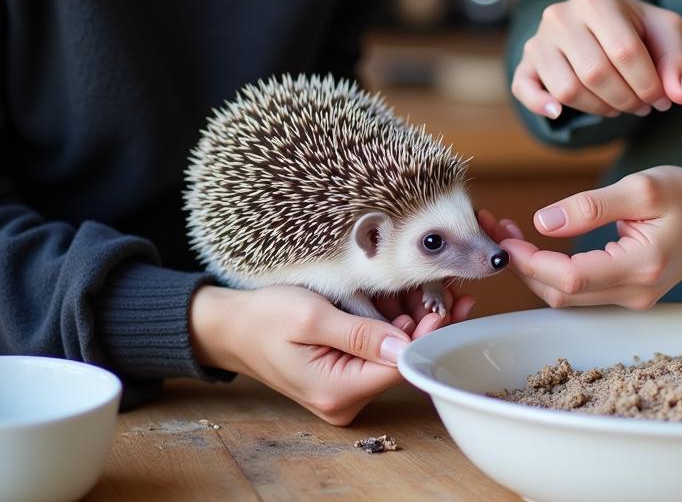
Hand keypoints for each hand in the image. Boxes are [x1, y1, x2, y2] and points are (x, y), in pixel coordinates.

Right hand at [189, 283, 474, 424]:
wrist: (231, 327)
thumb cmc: (265, 318)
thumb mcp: (312, 317)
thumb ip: (360, 335)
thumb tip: (405, 346)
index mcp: (337, 391)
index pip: (399, 367)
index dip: (427, 336)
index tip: (445, 303)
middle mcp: (345, 399)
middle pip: (401, 361)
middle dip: (424, 323)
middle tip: (443, 286)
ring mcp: (345, 389)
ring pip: (393, 353)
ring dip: (410, 320)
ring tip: (425, 286)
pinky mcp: (344, 373)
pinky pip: (378, 350)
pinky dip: (392, 323)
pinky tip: (401, 297)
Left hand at [493, 167, 681, 308]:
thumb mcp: (642, 187)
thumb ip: (592, 205)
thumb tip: (544, 221)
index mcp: (641, 265)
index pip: (571, 278)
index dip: (530, 261)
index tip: (504, 235)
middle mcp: (635, 293)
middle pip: (561, 294)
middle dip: (521, 265)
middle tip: (496, 229)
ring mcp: (631, 299)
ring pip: (565, 297)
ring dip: (531, 269)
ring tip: (508, 234)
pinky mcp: (625, 295)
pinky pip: (577, 291)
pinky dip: (549, 271)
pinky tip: (532, 246)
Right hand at [512, 0, 681, 118]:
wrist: (596, 22)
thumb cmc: (635, 28)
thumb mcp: (665, 33)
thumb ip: (678, 61)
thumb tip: (680, 96)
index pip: (624, 51)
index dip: (648, 85)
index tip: (662, 98)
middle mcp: (560, 14)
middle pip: (596, 73)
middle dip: (627, 99)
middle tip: (643, 106)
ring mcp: (538, 39)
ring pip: (567, 89)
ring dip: (599, 108)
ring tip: (619, 105)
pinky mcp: (526, 62)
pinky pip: (524, 89)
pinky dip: (540, 104)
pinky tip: (559, 114)